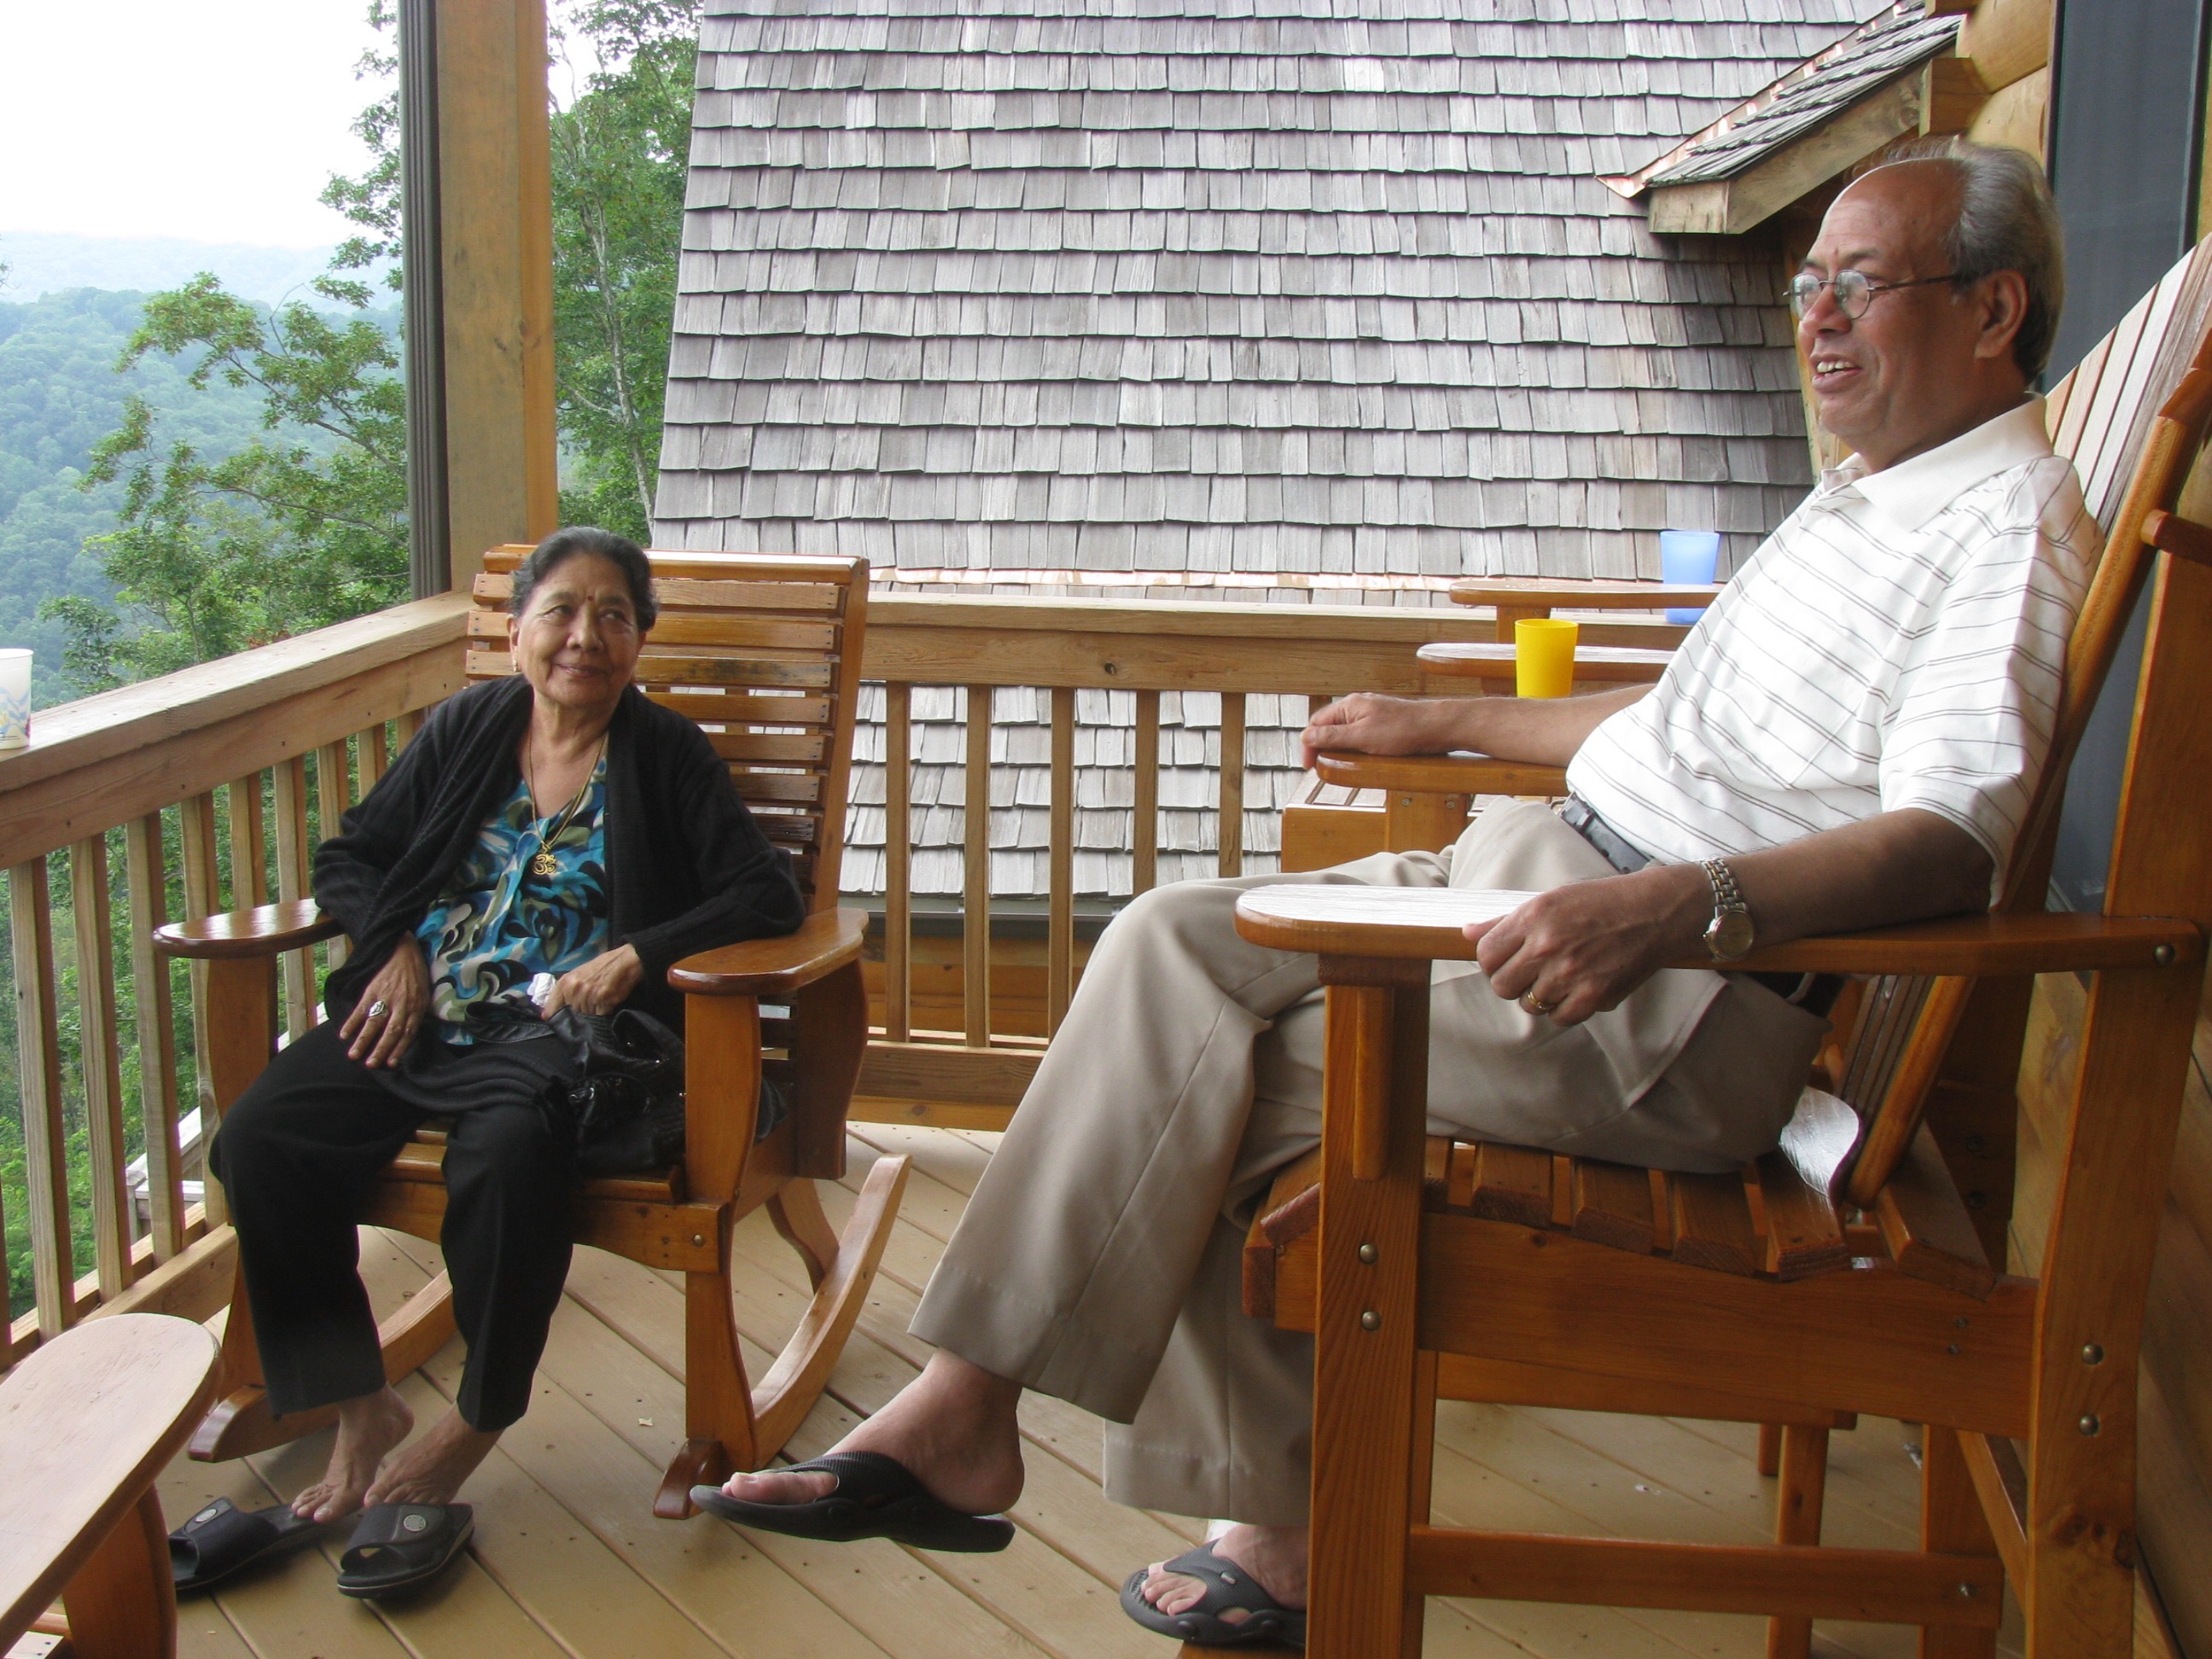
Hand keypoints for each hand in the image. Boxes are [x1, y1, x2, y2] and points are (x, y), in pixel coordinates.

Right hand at [340, 941, 431, 1067]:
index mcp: (416, 1007)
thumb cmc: (415, 976)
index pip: (408, 1032)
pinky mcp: (372, 989)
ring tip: (354, 1055)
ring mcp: (386, 997)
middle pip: (392, 1031)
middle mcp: (402, 1004)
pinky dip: (352, 1022)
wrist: (403, 950)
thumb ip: (416, 1014)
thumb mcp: (423, 995)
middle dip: (381, 1049)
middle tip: (371, 1065)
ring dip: (364, 1040)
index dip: (399, 1049)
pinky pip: (361, 1008)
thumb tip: (408, 1035)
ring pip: (374, 1022)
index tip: (391, 1064)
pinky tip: (344, 1035)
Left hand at [541, 944, 642, 1017]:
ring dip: (592, 1016)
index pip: (551, 1011)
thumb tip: (548, 1015)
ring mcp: (588, 996)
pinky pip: (600, 1017)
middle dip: (578, 1017)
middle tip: (589, 1008)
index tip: (561, 1022)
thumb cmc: (602, 967)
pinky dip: (604, 1014)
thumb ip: (564, 993)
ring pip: (585, 1018)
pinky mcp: (603, 1001)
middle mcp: (573, 990)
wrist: (625, 961)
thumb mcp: (577, 975)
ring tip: (600, 1005)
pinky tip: (608, 1005)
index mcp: (564, 983)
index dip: (555, 1019)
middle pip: (571, 1016)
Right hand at [1299, 694, 1454, 769]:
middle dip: (1322, 747)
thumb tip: (1306, 737)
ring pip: (1344, 731)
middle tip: (1320, 768)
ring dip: (1337, 748)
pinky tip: (1357, 758)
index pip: (1317, 723)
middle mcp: (1358, 706)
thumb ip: (1332, 737)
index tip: (1309, 765)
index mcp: (1349, 705)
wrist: (1436, 727)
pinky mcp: (1382, 723)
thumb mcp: (1361, 737)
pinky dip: (1353, 747)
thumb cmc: (1402, 730)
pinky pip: (1359, 735)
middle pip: (1329, 726)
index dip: (1309, 745)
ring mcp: (1371, 714)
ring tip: (1336, 765)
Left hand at [1467, 864, 1707, 1025]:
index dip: (1493, 960)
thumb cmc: (1602, 902)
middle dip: (1512, 981)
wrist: (1656, 911)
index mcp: (1534, 917)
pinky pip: (1559, 1017)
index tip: (1507, 959)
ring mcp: (1571, 974)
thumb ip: (1507, 921)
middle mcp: (1548, 946)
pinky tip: (1576, 989)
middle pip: (1501, 985)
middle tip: (1532, 971)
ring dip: (1539, 996)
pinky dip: (1564, 1009)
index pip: (1485, 955)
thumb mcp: (1551, 899)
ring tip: (1559, 977)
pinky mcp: (1594, 995)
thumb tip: (1468, 932)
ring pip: (1529, 1005)